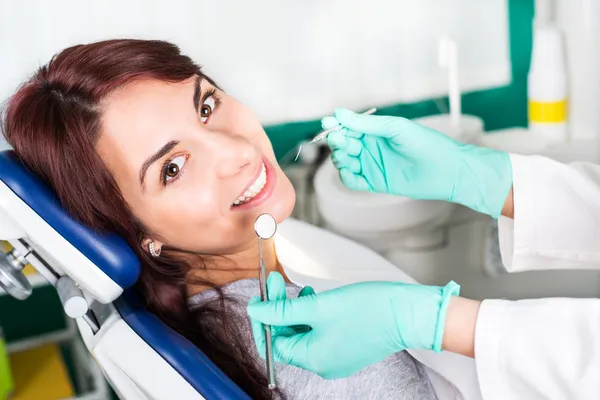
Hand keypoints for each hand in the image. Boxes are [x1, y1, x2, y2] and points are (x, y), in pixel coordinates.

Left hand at [247, 278, 459, 378]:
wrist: (408, 312)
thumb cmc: (369, 309)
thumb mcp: (318, 306)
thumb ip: (283, 311)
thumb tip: (255, 312)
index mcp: (314, 359)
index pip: (274, 343)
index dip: (264, 319)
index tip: (260, 297)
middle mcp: (323, 364)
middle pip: (288, 338)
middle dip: (280, 310)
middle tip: (276, 283)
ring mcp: (336, 357)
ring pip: (303, 333)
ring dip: (295, 311)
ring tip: (301, 290)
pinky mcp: (346, 346)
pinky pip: (319, 333)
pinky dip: (312, 316)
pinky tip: (315, 298)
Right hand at [323, 108, 512, 217]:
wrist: (447, 170)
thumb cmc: (427, 144)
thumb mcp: (395, 128)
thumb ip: (367, 124)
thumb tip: (340, 113)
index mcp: (375, 131)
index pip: (349, 127)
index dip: (337, 125)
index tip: (328, 123)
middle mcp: (371, 147)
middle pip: (343, 145)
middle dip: (338, 142)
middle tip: (340, 140)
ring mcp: (372, 165)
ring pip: (345, 163)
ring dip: (341, 159)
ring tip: (349, 157)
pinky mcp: (376, 183)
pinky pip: (354, 181)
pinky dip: (347, 177)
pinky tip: (351, 172)